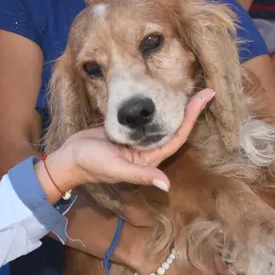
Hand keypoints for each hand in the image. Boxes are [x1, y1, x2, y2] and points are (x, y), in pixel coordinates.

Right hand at [42, 90, 213, 196]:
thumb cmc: (91, 164)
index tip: (205, 97)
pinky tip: (162, 95)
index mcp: (149, 159)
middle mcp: (147, 149)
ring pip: (162, 122)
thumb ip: (141, 175)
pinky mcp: (126, 131)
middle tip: (206, 89)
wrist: (68, 158)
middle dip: (190, 110)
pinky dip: (156, 107)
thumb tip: (167, 185)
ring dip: (175, 107)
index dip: (192, 117)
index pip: (177, 136)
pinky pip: (146, 118)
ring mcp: (137, 139)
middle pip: (174, 127)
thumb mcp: (116, 168)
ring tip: (190, 89)